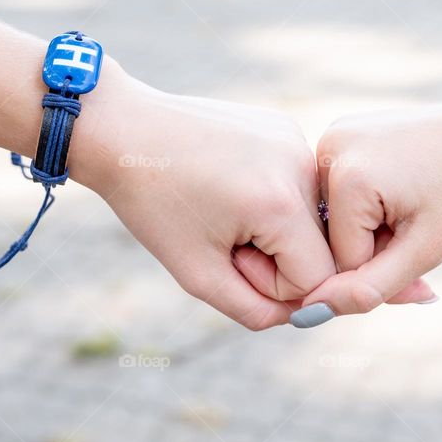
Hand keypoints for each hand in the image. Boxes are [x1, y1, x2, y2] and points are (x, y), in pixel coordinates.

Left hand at [77, 72, 335, 329]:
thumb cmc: (154, 205)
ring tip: (225, 207)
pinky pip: (297, 185)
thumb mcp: (198, 276)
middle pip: (318, 247)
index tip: (227, 256)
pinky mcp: (286, 129)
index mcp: (281, 204)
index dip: (271, 284)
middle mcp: (301, 166)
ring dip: (274, 228)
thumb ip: (256, 311)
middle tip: (222, 233)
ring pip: (309, 218)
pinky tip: (230, 181)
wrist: (124, 132)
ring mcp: (297, 141)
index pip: (316, 278)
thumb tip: (302, 313)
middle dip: (274, 256)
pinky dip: (271, 197)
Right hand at [290, 85, 441, 325]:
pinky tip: (405, 187)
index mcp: (347, 175)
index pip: (341, 260)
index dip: (384, 266)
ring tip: (414, 205)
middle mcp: (329, 146)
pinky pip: (341, 192)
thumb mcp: (425, 250)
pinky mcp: (342, 132)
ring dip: (372, 228)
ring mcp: (333, 135)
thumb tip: (311, 313)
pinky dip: (369, 205)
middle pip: (333, 236)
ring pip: (336, 218)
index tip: (422, 241)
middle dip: (375, 248)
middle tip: (422, 228)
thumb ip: (368, 288)